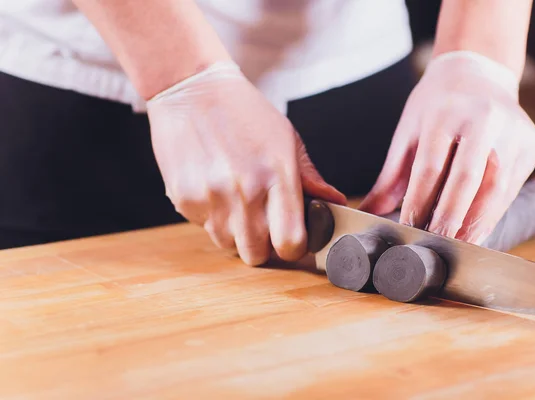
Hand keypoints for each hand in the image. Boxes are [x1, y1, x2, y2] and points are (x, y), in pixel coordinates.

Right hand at [146, 61, 345, 264]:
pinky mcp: (184, 198)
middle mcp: (245, 191)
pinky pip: (204, 227)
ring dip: (235, 232)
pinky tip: (214, 188)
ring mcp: (211, 197)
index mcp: (277, 175)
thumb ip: (310, 176)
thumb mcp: (286, 138)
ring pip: (228, 245)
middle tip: (262, 223)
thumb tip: (335, 200)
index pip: (290, 242)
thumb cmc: (245, 112)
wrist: (191, 89)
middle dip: (263, 245)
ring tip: (236, 200)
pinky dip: (212, 217)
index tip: (290, 239)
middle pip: (257, 254)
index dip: (293, 247)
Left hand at [359, 51, 534, 243]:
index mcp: (445, 112)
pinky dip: (493, 212)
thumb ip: (390, 177)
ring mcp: (513, 130)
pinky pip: (512, 187)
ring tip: (460, 245)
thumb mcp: (408, 132)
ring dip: (477, 222)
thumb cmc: (435, 107)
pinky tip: (477, 229)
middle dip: (451, 217)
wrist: (477, 73)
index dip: (419, 201)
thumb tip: (367, 213)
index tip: (409, 227)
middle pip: (467, 178)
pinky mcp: (531, 144)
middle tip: (437, 245)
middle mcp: (484, 118)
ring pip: (496, 187)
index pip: (430, 166)